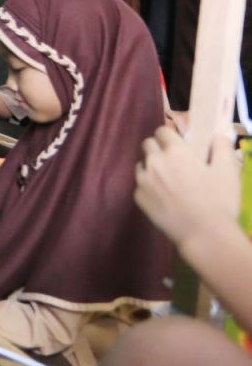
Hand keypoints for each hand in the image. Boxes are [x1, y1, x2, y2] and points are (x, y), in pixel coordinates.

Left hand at [135, 124, 240, 246]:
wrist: (204, 234)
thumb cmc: (219, 200)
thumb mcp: (227, 171)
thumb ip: (222, 149)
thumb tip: (220, 135)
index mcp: (175, 151)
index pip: (162, 131)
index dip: (169, 136)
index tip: (177, 144)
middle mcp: (154, 161)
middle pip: (147, 145)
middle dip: (157, 148)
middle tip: (172, 161)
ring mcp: (143, 180)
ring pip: (141, 165)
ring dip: (150, 167)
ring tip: (166, 181)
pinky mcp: (138, 198)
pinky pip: (139, 185)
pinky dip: (148, 187)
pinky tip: (162, 198)